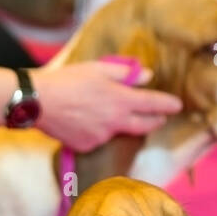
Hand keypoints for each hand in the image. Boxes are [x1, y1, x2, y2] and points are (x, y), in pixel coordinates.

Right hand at [36, 61, 181, 150]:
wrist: (38, 102)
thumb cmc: (68, 81)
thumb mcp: (98, 69)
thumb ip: (125, 73)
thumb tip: (146, 77)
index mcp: (121, 100)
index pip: (153, 104)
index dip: (168, 105)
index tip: (178, 105)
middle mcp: (115, 122)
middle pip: (144, 126)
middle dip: (155, 121)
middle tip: (159, 117)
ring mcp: (101, 137)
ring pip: (118, 131)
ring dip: (119, 123)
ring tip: (102, 110)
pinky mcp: (87, 146)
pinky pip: (99, 139)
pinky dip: (98, 131)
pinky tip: (84, 120)